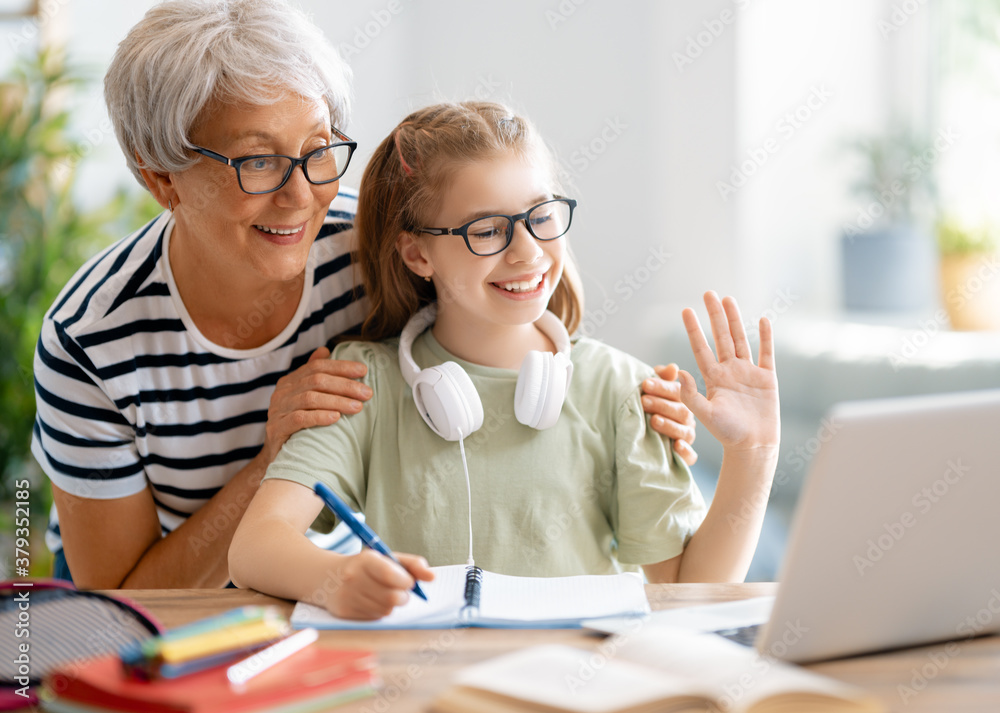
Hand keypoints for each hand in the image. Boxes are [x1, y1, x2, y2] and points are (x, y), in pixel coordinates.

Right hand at [259, 348, 372, 464]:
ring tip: (358, 407)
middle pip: (316, 381)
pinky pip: (299, 418)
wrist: (276, 456)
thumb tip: (324, 350)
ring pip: (310, 398)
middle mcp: (282, 392)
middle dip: (345, 385)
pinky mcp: (276, 429)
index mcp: (290, 381)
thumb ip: (313, 375)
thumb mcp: (305, 398)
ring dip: (337, 401)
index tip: (363, 370)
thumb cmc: (297, 426)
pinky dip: (319, 416)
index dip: (341, 367)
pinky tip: (336, 418)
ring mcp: (277, 410)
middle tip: (367, 393)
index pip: (317, 366)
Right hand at [328, 550, 434, 619]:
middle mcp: (353, 578)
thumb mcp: (387, 558)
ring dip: (391, 605)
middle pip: (392, 598)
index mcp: (365, 560)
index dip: (406, 581)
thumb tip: (432, 577)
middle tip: (400, 591)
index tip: (409, 582)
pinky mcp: (345, 613)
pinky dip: (379, 611)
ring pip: (385, 610)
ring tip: (383, 594)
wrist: (328, 577)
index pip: (390, 575)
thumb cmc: (367, 567)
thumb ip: (413, 565)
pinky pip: (374, 618)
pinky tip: (371, 601)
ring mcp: (348, 597)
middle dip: (402, 596)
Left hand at [642, 363, 697, 464]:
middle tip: (644, 401)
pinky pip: (690, 456)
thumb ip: (660, 379)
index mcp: (681, 402)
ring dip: (669, 426)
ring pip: (685, 432)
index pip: (677, 392)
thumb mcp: (649, 392)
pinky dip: (685, 452)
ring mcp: (686, 438)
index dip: (662, 387)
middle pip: (681, 411)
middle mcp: (686, 419)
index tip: (646, 383)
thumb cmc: (645, 409)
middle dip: (661, 405)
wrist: (634, 441)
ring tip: (654, 421)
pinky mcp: (684, 457)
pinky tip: (676, 446)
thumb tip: (672, 367)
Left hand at [678, 292, 778, 451]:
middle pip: (721, 337)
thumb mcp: (705, 414)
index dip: (694, 329)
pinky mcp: (767, 378)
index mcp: (713, 378)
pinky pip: (766, 353)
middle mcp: (729, 371)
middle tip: (708, 293)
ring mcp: (748, 373)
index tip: (686, 310)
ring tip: (728, 299)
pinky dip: (766, 337)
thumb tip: (680, 372)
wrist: (753, 446)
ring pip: (741, 339)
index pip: (701, 348)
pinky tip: (764, 319)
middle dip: (714, 315)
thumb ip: (691, 395)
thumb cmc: (727, 434)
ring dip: (735, 320)